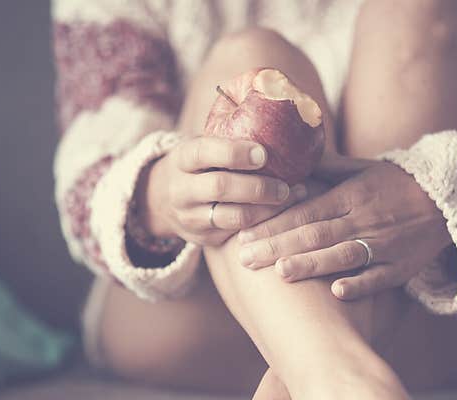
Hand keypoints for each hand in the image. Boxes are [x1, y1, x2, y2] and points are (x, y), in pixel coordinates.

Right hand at [140, 136, 305, 245]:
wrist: (163, 201)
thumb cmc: (202, 164)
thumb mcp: (204, 145)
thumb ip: (233, 132)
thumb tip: (287, 103)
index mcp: (182, 158)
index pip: (203, 152)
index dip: (233, 152)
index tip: (264, 153)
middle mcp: (181, 189)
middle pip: (219, 187)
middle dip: (257, 186)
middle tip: (287, 184)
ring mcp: (190, 217)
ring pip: (232, 217)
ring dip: (267, 209)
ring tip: (293, 197)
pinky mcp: (203, 239)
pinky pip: (237, 235)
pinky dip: (263, 224)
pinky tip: (284, 214)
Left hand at [235, 157, 451, 299]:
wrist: (451, 200)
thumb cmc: (399, 185)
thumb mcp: (365, 168)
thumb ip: (328, 169)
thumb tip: (292, 158)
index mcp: (351, 195)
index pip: (304, 211)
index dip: (274, 223)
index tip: (244, 234)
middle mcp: (365, 219)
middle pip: (316, 234)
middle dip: (278, 247)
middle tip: (245, 259)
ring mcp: (384, 245)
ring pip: (343, 255)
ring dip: (311, 264)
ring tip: (280, 273)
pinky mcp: (401, 267)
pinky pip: (378, 277)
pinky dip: (359, 284)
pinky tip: (336, 291)